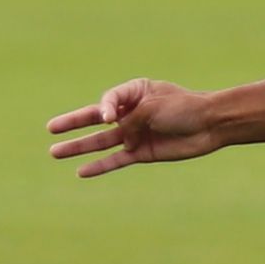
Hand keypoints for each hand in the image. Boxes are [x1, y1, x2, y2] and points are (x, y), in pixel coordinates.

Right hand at [46, 79, 224, 177]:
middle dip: (73, 124)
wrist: (213, 125)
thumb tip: (120, 141)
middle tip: (51, 129)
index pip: (109, 99)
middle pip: (96, 119)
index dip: (104, 108)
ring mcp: (137, 133)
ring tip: (54, 152)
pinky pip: (117, 159)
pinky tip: (81, 171)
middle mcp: (132, 112)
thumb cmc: (185, 108)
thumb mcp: (152, 108)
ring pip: (102, 142)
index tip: (107, 117)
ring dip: (80, 147)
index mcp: (135, 92)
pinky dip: (101, 166)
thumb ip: (130, 121)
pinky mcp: (143, 152)